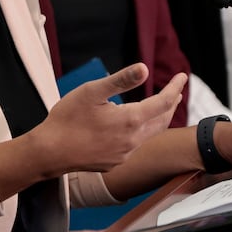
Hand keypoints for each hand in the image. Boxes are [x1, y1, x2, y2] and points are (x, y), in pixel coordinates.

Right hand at [29, 64, 187, 176]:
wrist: (49, 152)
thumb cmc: (67, 119)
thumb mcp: (91, 92)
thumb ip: (120, 80)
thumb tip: (145, 68)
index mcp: (130, 120)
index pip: (163, 102)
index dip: (174, 88)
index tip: (183, 76)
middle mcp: (132, 140)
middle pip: (161, 121)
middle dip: (171, 104)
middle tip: (177, 92)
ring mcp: (124, 154)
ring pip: (149, 135)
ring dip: (157, 120)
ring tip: (159, 109)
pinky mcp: (114, 162)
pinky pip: (134, 147)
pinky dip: (140, 134)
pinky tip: (132, 130)